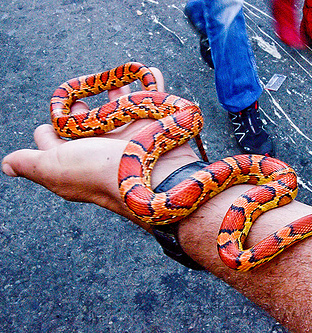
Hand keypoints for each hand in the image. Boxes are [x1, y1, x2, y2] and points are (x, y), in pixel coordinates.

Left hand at [1, 67, 198, 231]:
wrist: (155, 176)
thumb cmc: (100, 171)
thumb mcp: (53, 167)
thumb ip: (30, 162)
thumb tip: (7, 165)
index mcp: (77, 158)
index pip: (56, 143)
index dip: (51, 129)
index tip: (53, 118)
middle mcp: (102, 148)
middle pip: (89, 123)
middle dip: (84, 107)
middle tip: (82, 98)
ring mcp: (128, 136)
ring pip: (119, 107)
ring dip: (117, 91)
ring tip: (115, 81)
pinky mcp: (152, 125)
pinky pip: (151, 97)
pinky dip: (151, 83)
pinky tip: (149, 71)